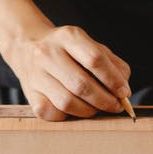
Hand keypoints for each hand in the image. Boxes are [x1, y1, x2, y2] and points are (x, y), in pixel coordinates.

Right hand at [1, 24, 131, 120]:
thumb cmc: (68, 50)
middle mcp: (48, 53)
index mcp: (68, 36)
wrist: (28, 47)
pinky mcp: (30, 94)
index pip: (95, 59)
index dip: (113, 79)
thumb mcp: (90, 46)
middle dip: (104, 100)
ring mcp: (36, 74)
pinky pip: (52, 113)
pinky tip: (75, 109)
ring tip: (97, 108)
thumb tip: (123, 88)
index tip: (124, 92)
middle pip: (82, 84)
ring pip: (67, 102)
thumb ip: (112, 63)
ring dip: (89, 111)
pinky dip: (68, 116)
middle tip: (115, 106)